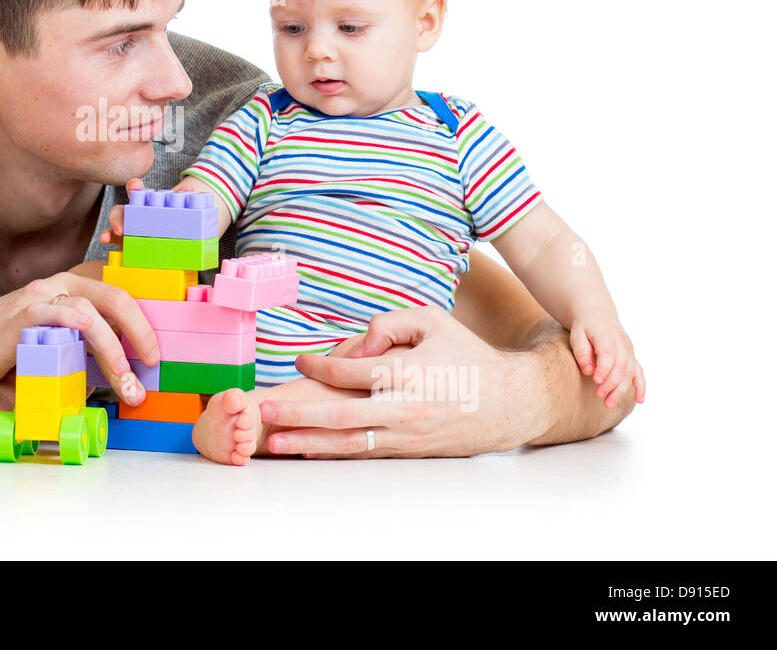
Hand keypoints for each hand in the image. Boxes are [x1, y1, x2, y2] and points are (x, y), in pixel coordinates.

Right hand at [0, 272, 158, 406]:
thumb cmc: (7, 354)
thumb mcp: (56, 349)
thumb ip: (85, 353)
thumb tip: (124, 378)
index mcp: (71, 291)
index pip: (118, 294)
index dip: (144, 317)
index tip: (156, 351)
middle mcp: (58, 287)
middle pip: (114, 295)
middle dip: (140, 329)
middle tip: (152, 361)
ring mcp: (38, 298)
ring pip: (91, 310)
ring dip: (113, 348)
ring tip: (124, 378)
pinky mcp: (20, 316)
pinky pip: (55, 313)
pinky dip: (77, 324)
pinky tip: (90, 341)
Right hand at [98, 176, 205, 246]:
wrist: (167, 243)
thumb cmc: (168, 224)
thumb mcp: (176, 213)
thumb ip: (181, 202)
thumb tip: (189, 188)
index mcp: (143, 204)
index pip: (136, 190)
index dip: (134, 186)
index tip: (135, 186)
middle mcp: (131, 214)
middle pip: (121, 208)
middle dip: (120, 212)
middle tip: (125, 221)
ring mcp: (124, 227)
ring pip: (115, 221)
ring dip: (114, 223)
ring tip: (119, 231)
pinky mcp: (120, 240)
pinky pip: (110, 236)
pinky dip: (106, 236)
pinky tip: (105, 239)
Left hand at [257, 307, 550, 457]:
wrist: (510, 401)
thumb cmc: (466, 355)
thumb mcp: (432, 321)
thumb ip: (389, 323)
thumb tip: (357, 345)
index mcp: (409, 373)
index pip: (351, 373)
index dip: (319, 367)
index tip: (301, 362)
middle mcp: (405, 408)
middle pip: (342, 417)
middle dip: (299, 417)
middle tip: (266, 414)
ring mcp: (407, 434)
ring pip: (350, 444)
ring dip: (310, 444)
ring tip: (275, 444)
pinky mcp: (410, 450)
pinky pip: (367, 453)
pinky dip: (336, 455)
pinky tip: (310, 453)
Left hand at [569, 312, 645, 407]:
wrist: (598, 315)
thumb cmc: (584, 327)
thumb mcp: (577, 334)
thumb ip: (582, 351)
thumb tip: (588, 371)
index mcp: (607, 336)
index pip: (608, 355)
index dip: (604, 369)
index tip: (596, 381)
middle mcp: (622, 344)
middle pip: (621, 367)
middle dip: (612, 383)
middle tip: (600, 396)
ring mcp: (629, 351)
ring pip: (629, 372)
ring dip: (621, 389)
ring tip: (609, 403)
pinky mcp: (631, 357)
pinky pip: (639, 372)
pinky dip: (641, 386)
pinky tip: (640, 400)